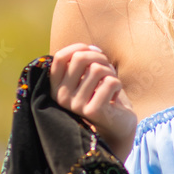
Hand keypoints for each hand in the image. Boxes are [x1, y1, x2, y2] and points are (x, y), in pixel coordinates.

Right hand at [49, 43, 136, 161]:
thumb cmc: (101, 95)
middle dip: (99, 57)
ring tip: (111, 83)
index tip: (92, 51)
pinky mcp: (93, 110)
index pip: (59, 58)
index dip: (78, 48)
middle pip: (79, 58)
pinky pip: (109, 82)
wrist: (117, 125)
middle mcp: (61, 97)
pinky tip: (115, 95)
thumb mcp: (87, 77)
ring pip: (97, 69)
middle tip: (107, 67)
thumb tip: (90, 48)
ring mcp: (76, 105)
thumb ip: (83, 62)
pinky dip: (117, 83)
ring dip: (110, 72)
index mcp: (55, 87)